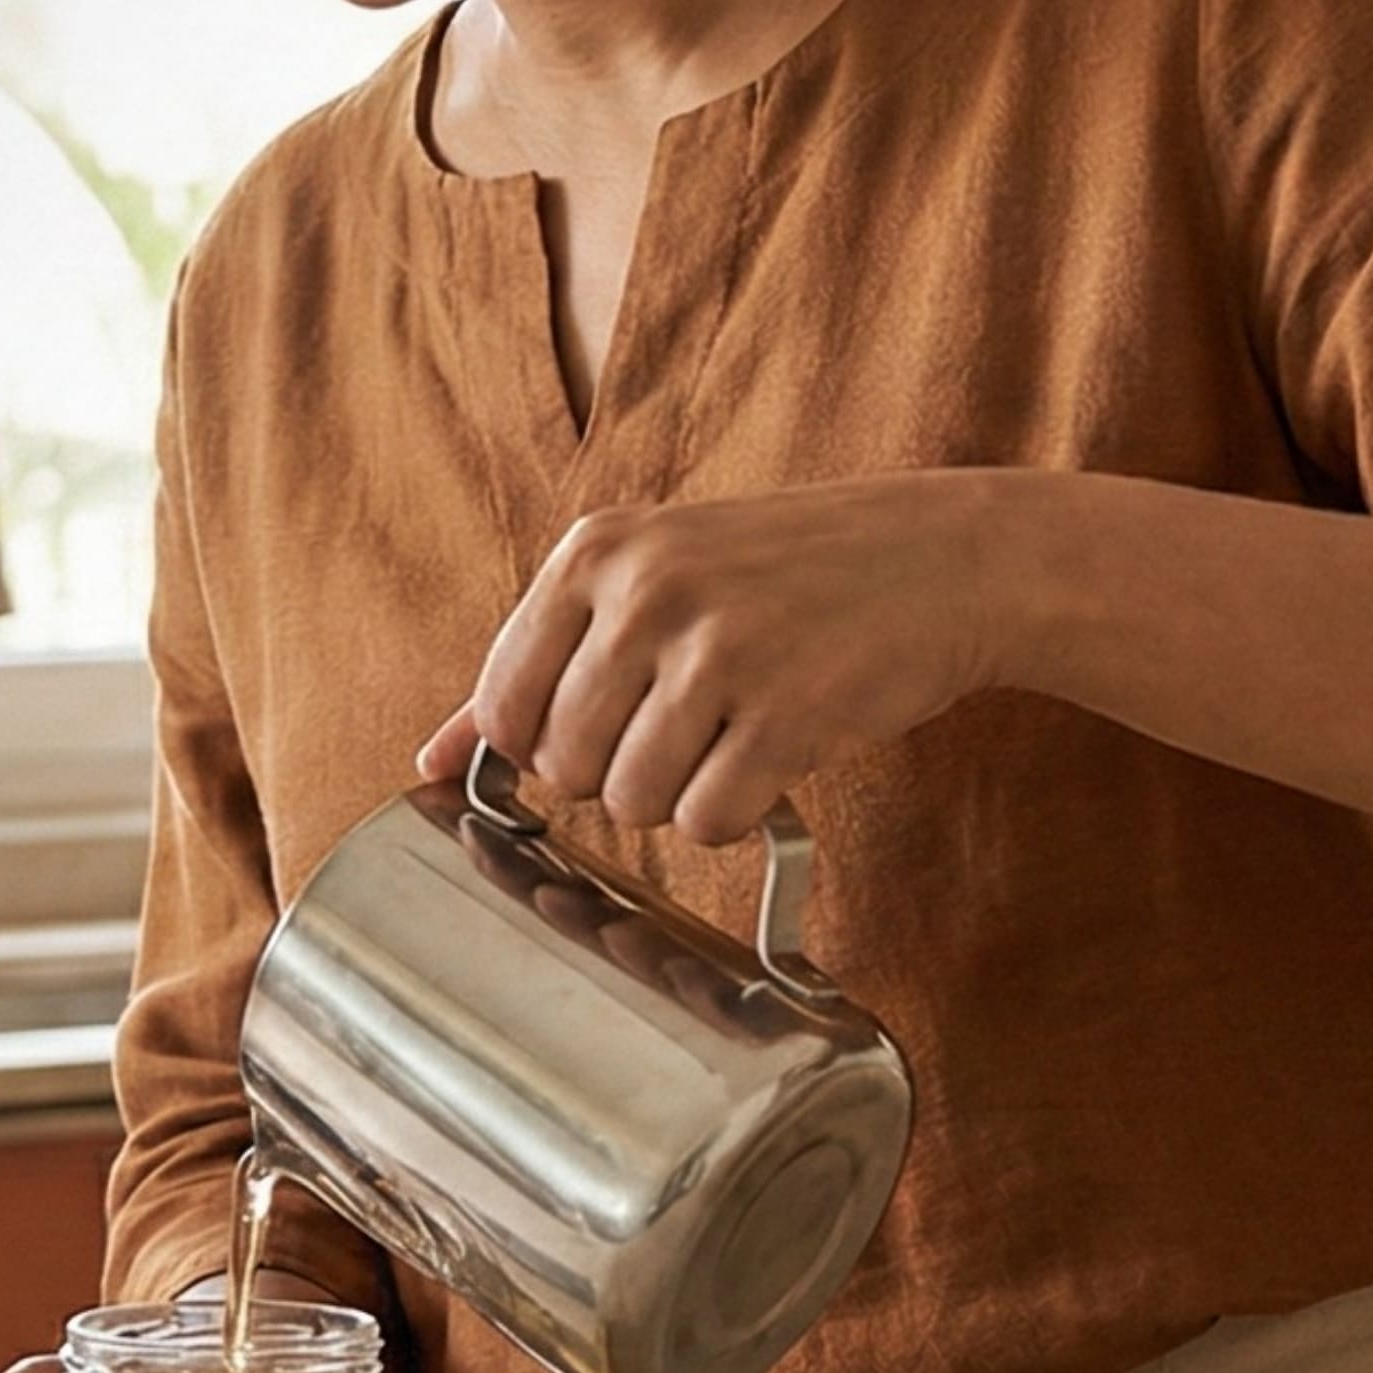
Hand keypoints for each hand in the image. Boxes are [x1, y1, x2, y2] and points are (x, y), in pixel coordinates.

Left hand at [414, 474, 1008, 843]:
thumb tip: (431, 760)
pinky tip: (767, 762)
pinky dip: (733, 815)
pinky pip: (708, 821)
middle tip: (682, 730)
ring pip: (631, 802)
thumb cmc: (778, 575)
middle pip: (564, 765)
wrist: (940, 558)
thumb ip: (534, 664)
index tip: (598, 729)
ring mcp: (718, 650)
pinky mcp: (789, 711)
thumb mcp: (646, 580)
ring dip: (676, 798)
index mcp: (594, 552)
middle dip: (614, 774)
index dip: (541, 747)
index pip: (502, 706)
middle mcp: (646, 592)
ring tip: (726, 739)